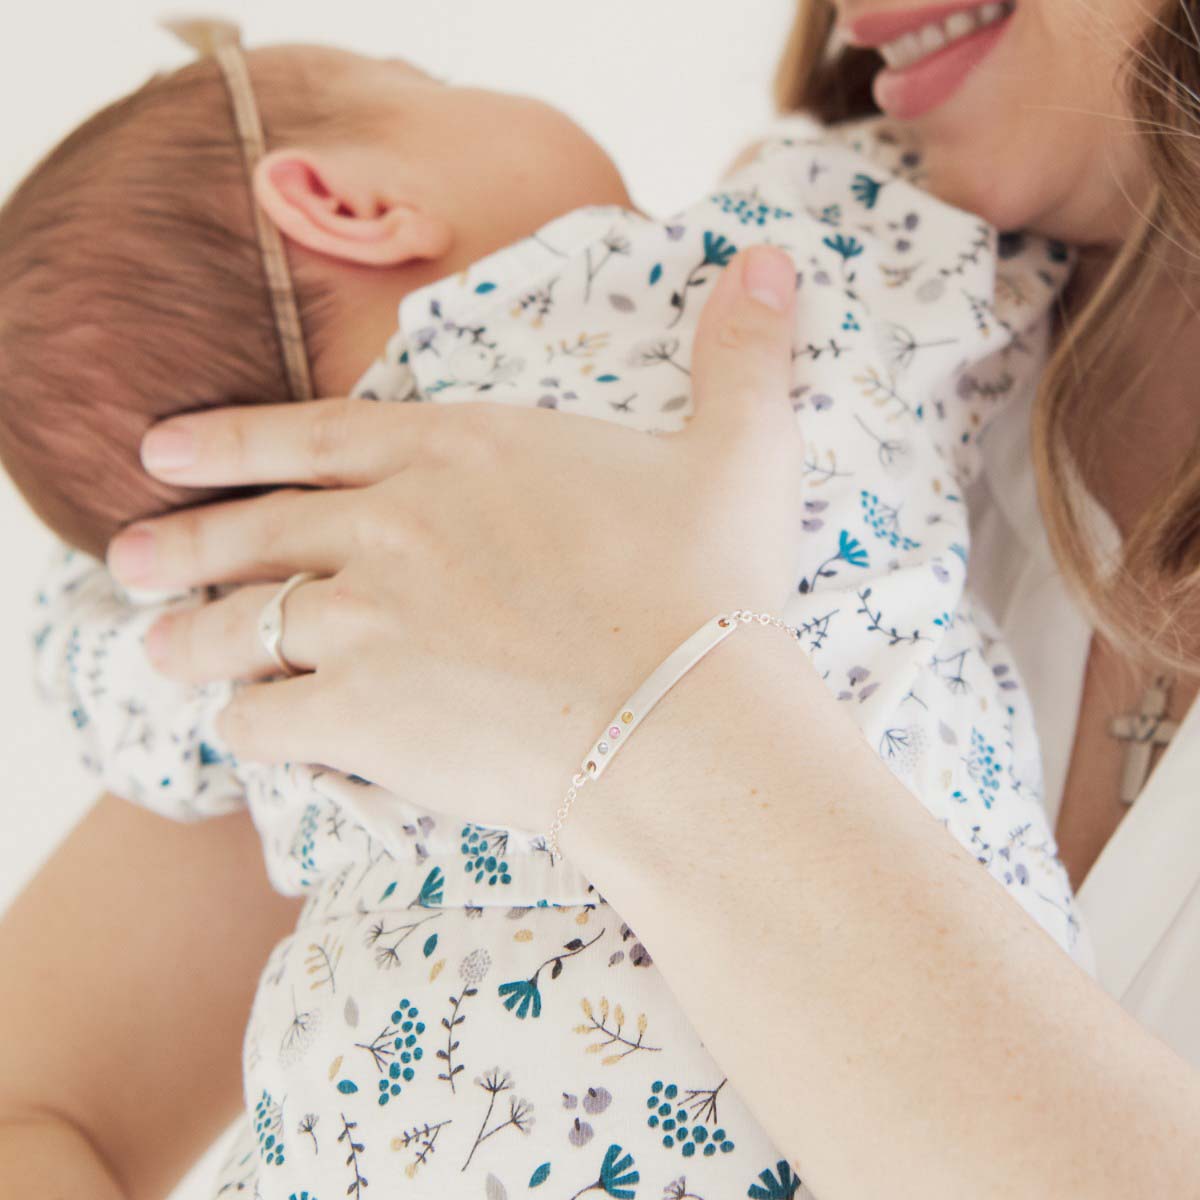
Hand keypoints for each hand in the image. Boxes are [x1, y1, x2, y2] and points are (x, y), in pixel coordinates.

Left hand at [107, 246, 802, 831]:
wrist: (689, 718)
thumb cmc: (711, 586)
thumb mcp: (740, 451)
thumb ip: (741, 355)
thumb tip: (777, 262)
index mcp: (457, 452)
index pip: (306, 437)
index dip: (223, 444)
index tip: (160, 453)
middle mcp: (388, 526)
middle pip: (249, 532)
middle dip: (181, 546)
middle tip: (129, 559)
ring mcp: (364, 622)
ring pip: (234, 629)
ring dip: (191, 641)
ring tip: (159, 651)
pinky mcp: (362, 717)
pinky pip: (264, 722)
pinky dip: (249, 727)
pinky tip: (251, 729)